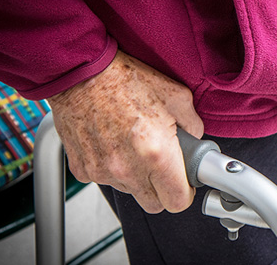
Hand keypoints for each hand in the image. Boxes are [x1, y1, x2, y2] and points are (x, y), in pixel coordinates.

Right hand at [48, 50, 203, 213]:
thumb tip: (196, 139)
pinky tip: (114, 142)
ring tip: (135, 144)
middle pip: (154, 204)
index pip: (177, 201)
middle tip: (163, 164)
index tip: (184, 182)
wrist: (81, 72)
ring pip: (129, 191)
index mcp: (156, 153)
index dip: (185, 192)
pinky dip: (112, 168)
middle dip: (162, 189)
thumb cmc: (125, 80)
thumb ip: (193, 125)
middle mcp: (128, 168)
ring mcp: (103, 171)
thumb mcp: (176, 96)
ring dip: (136, 176)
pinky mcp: (83, 169)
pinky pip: (105, 179)